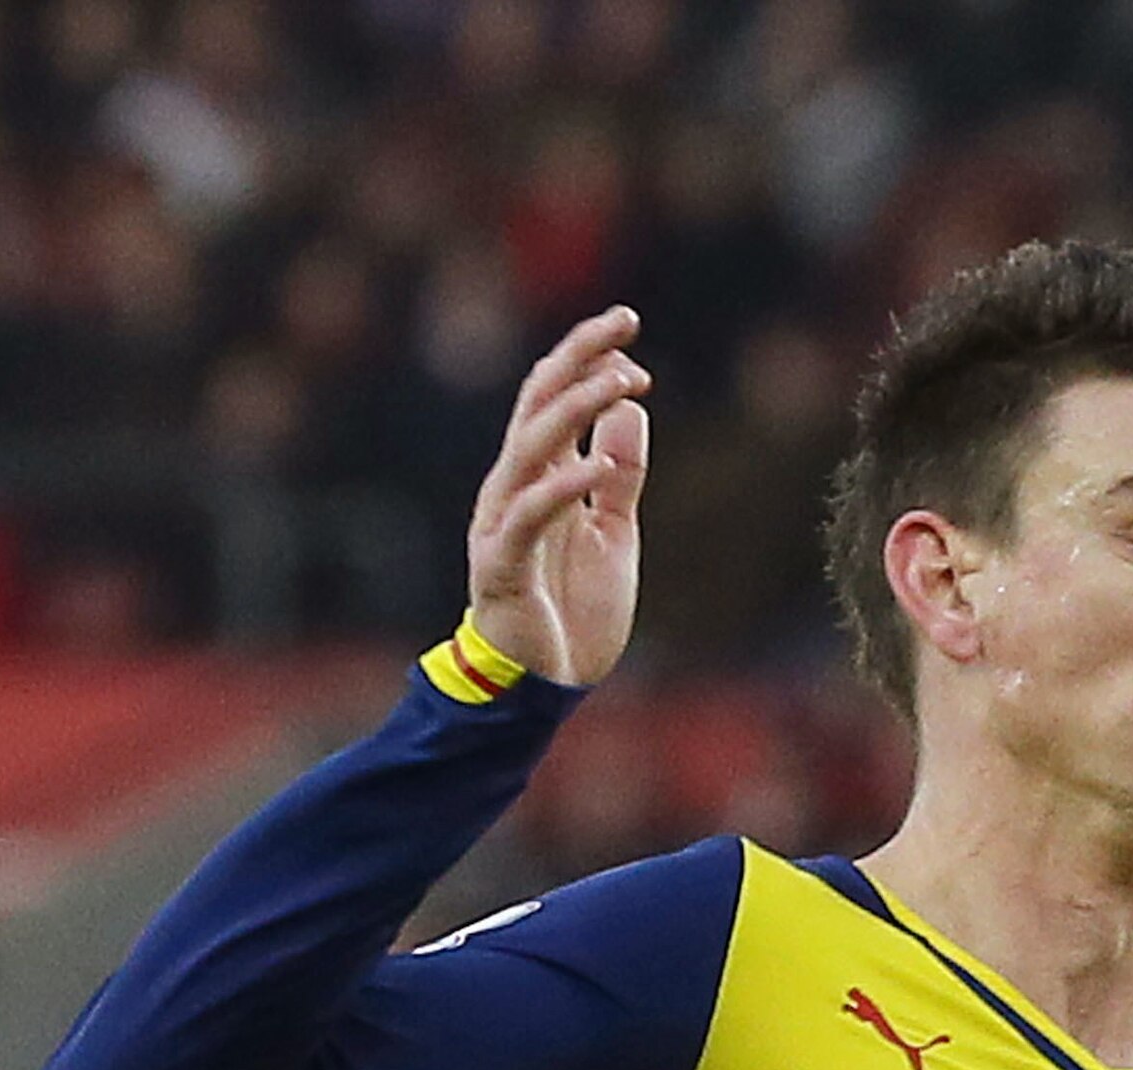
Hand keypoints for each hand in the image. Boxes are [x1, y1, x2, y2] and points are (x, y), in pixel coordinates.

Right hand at [467, 308, 649, 685]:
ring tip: (620, 379)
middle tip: (624, 321)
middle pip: (539, 403)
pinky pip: (529, 516)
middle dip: (579, 357)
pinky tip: (596, 465)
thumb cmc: (571, 610)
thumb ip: (618, 475)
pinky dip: (561, 487)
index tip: (630, 328)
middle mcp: (514, 487)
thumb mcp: (613, 532)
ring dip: (575, 408)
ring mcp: (504, 523)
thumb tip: (628, 410)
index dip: (588, 358)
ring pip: (532, 447)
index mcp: (538, 476)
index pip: (555, 398)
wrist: (544, 686)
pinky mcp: (502, 565)